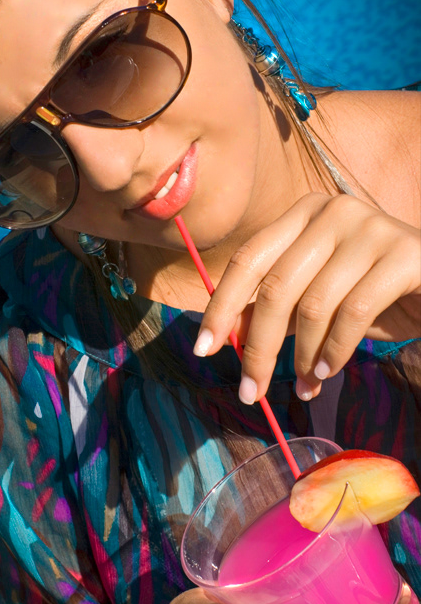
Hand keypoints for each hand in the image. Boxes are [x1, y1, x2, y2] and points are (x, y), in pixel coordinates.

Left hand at [194, 193, 420, 400]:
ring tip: (305, 385)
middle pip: (276, 287)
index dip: (222, 306)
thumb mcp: (315, 298)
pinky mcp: (403, 254)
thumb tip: (224, 333)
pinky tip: (330, 371)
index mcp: (302, 215)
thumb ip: (273, 307)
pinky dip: (336, 351)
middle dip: (258, 347)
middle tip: (250, 391)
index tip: (203, 349)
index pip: (248, 260)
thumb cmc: (371, 290)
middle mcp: (331, 212)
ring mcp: (369, 228)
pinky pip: (354, 313)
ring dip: (303, 357)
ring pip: (314, 305)